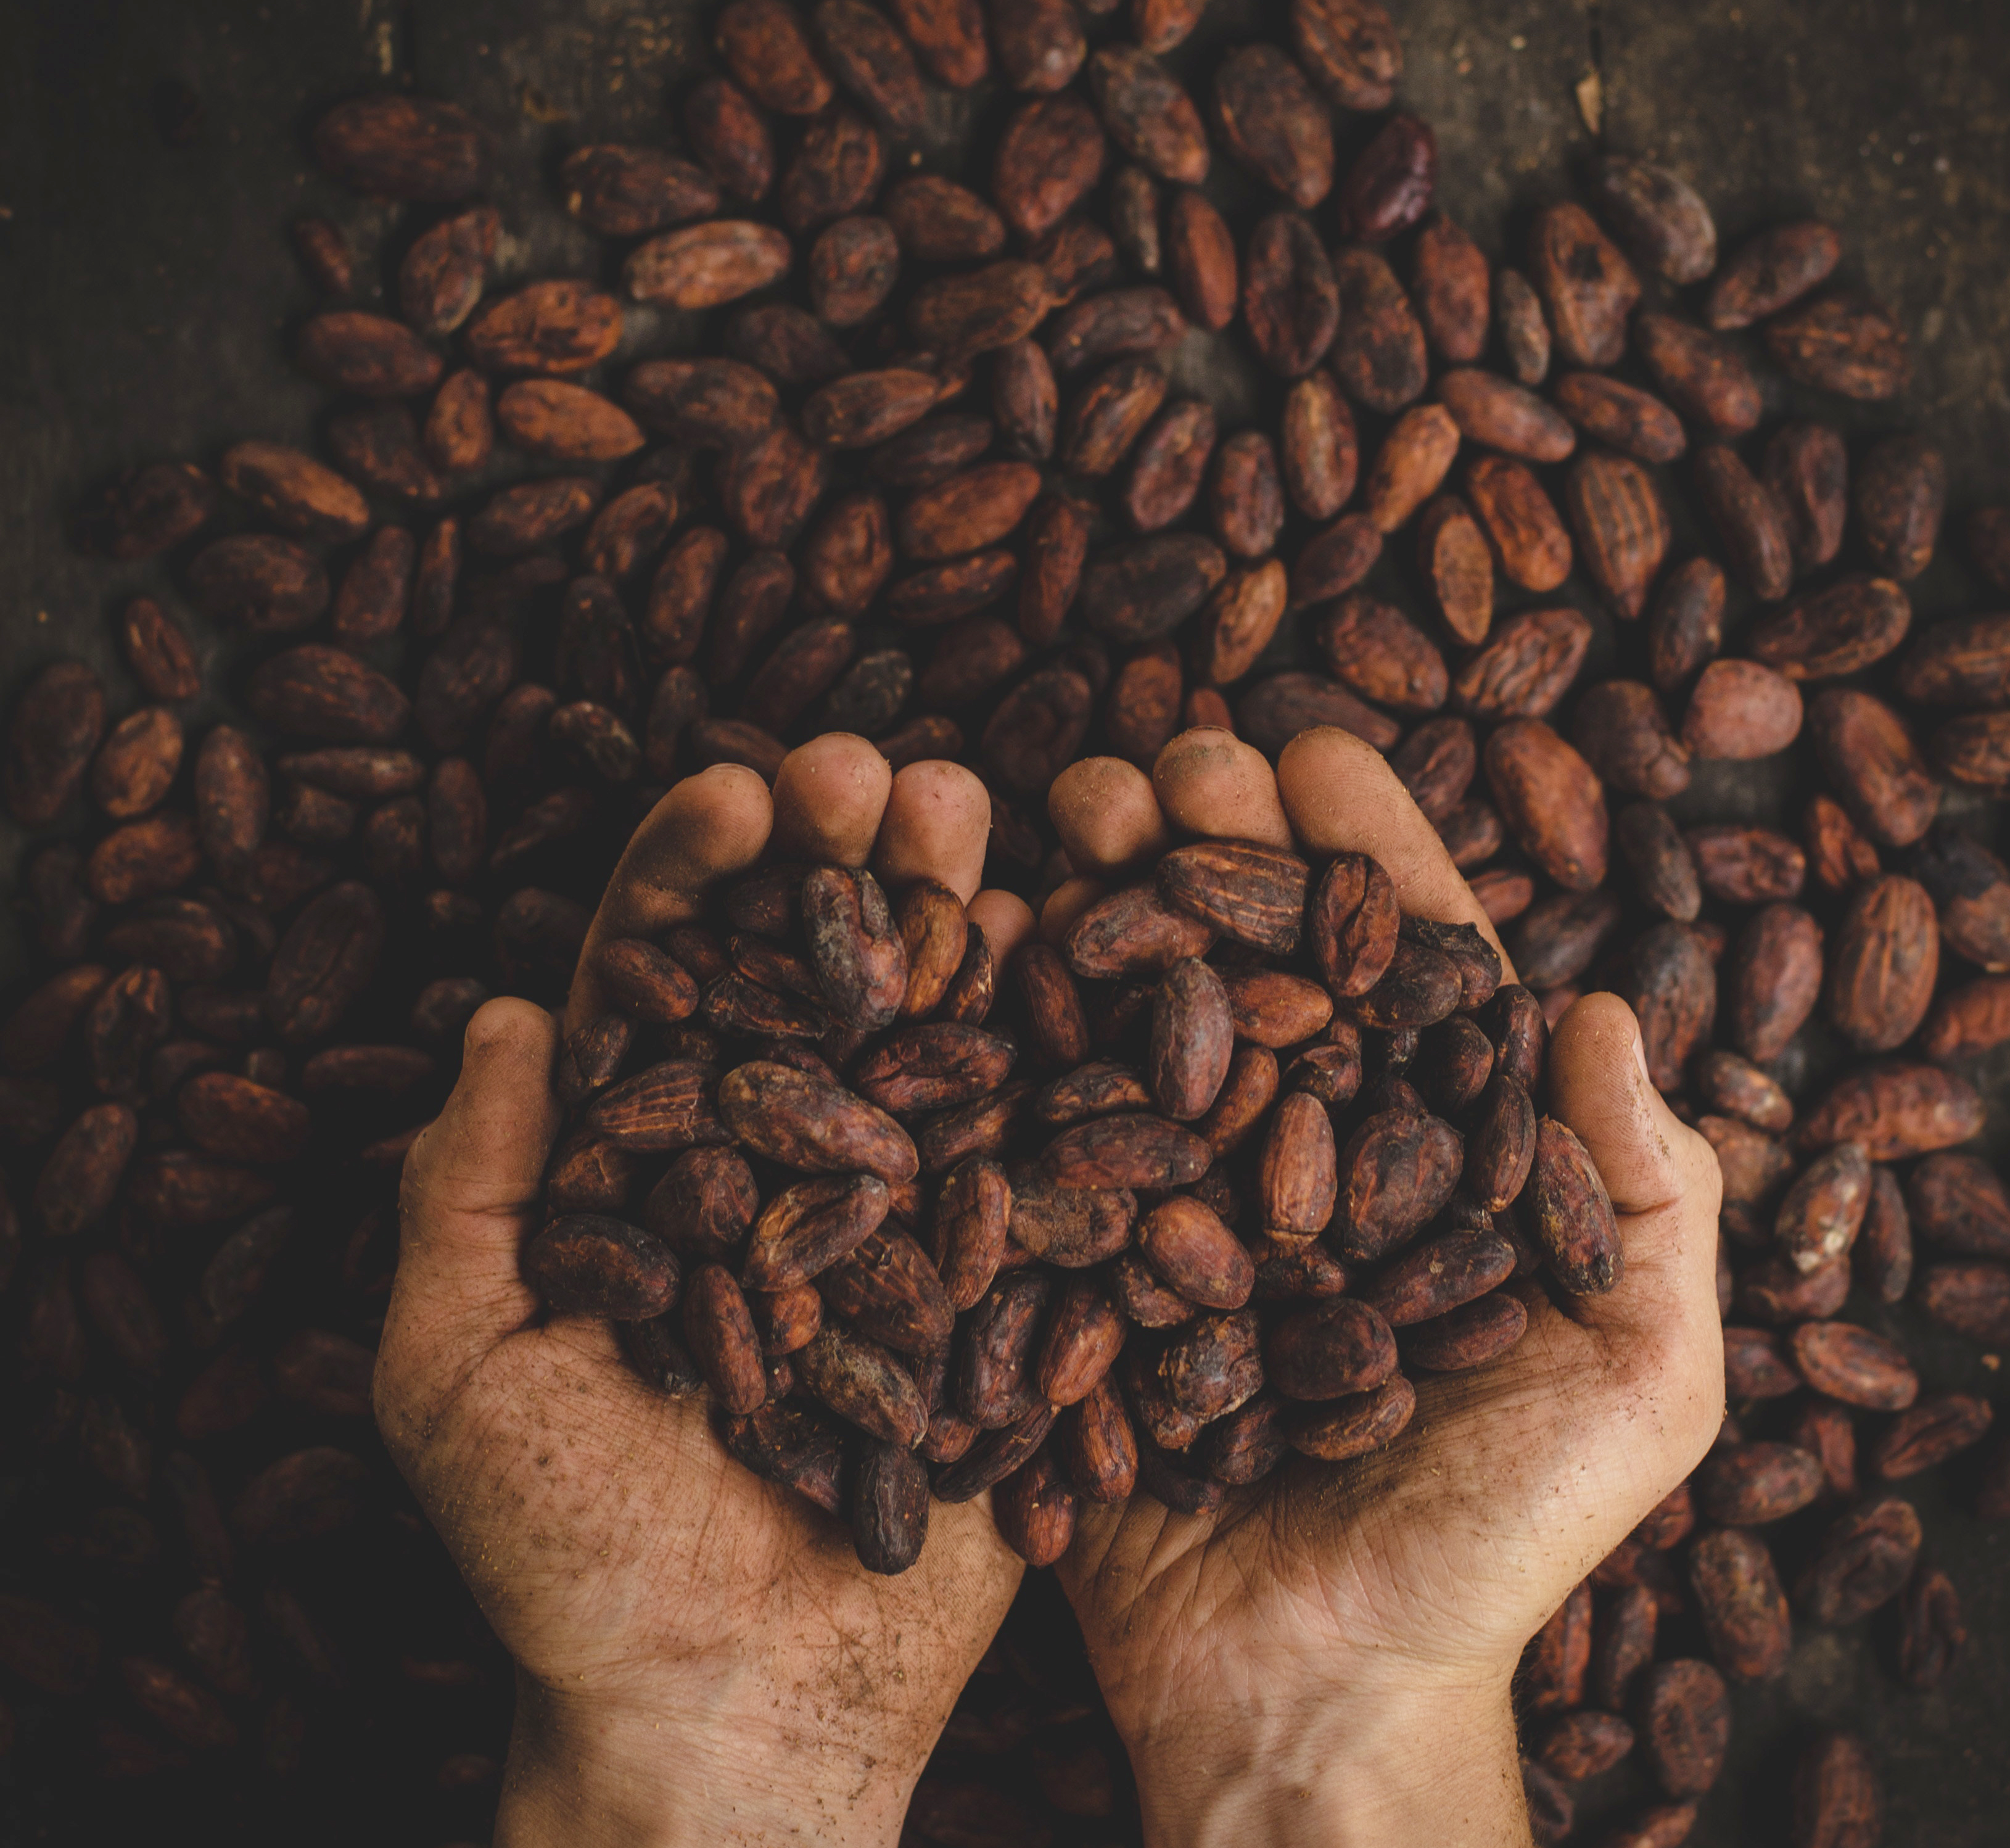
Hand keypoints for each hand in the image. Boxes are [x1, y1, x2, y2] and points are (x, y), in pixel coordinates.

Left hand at [375, 737, 1037, 1847]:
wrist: (739, 1714)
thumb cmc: (569, 1566)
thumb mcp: (456, 1378)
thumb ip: (464, 1195)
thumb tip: (505, 1014)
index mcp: (648, 1171)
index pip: (665, 984)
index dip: (695, 877)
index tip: (740, 792)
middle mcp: (780, 1172)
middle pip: (810, 980)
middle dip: (844, 864)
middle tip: (884, 776)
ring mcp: (899, 1220)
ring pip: (926, 1037)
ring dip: (952, 919)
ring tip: (979, 817)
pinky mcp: (995, 1285)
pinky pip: (1032, 1152)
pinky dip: (1052, 1050)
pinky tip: (1071, 950)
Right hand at [1042, 727, 1725, 1847]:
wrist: (1313, 1694)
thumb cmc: (1494, 1546)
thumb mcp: (1638, 1385)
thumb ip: (1650, 1201)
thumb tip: (1611, 1006)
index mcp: (1432, 1164)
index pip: (1404, 972)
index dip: (1365, 854)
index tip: (1314, 752)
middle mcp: (1301, 1164)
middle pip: (1258, 967)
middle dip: (1213, 848)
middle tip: (1166, 761)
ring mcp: (1183, 1213)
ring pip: (1142, 1022)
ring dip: (1104, 905)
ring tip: (1066, 811)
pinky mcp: (1082, 1276)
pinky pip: (1041, 1137)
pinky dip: (1007, 1035)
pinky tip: (976, 936)